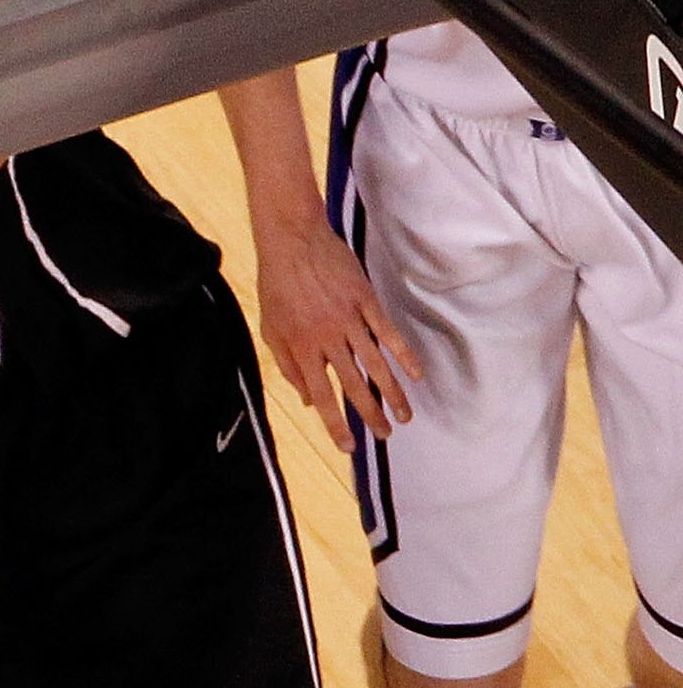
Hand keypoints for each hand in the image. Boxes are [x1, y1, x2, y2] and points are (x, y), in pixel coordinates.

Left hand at [251, 211, 419, 450]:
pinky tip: (416, 375)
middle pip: (353, 384)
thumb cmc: (278, 286)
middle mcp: (326, 337)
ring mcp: (348, 319)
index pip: (320, 394)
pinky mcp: (365, 300)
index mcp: (300, 346)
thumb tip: (307, 400)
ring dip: (393, 393)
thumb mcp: (270, 328)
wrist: (292, 241)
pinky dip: (404, 355)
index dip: (334, 423)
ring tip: (405, 415)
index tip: (348, 446)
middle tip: (385, 435)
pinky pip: (389, 333)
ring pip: (375, 364)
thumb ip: (288, 365)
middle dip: (371, 414)